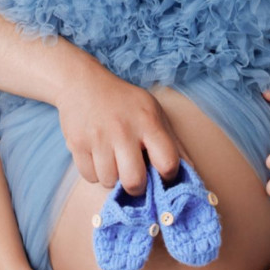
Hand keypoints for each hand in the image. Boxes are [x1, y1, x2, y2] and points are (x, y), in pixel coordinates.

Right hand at [55, 66, 181, 193]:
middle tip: (134, 175)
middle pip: (134, 182)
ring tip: (113, 159)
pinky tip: (98, 156)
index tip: (162, 172)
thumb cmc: (125, 102)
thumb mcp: (154, 113)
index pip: (167, 163)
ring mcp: (98, 138)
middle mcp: (123, 130)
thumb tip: (192, 173)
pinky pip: (89, 177)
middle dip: (136, 186)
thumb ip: (173, 144)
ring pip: (109, 182)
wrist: (83, 83)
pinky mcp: (77, 144)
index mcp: (148, 121)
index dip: (167, 174)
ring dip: (113, 177)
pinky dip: (95, 173)